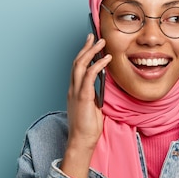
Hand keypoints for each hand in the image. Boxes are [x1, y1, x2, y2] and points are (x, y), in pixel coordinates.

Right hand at [61, 34, 110, 177]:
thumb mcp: (93, 107)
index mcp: (74, 90)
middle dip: (86, 48)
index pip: (77, 68)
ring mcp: (76, 92)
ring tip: (101, 43)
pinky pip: (89, 76)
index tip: (90, 44)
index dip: (83, 54)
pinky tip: (105, 60)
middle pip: (77, 62)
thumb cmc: (88, 126)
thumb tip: (102, 85)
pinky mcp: (82, 97)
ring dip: (91, 52)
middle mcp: (73, 88)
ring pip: (80, 65)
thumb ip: (94, 95)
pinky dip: (98, 65)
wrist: (82, 140)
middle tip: (94, 37)